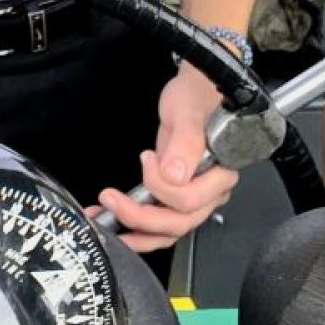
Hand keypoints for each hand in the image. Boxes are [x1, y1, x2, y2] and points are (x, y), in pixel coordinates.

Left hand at [95, 67, 238, 252]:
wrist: (193, 93)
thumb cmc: (196, 97)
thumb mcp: (189, 113)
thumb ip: (186, 142)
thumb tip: (175, 174)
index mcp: (220, 174)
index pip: (189, 199)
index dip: (161, 187)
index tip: (146, 157)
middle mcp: (212, 193)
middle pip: (178, 222)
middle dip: (140, 216)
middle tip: (110, 199)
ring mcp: (195, 199)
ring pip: (168, 230)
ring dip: (135, 231)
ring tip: (104, 222)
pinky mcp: (176, 198)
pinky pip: (159, 222)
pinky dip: (136, 226)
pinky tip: (111, 218)